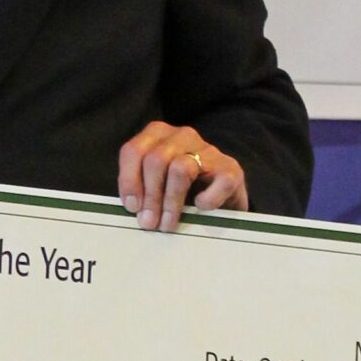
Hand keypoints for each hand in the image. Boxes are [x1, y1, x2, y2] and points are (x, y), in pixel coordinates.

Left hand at [117, 121, 247, 230]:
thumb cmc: (180, 189)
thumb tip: (134, 211)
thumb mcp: (154, 185)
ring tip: (167, 224)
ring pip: (180, 168)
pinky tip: (201, 208)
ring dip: (171, 201)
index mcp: (157, 135)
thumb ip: (140, 190)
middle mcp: (182, 136)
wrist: (220, 194)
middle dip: (150, 195)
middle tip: (149, 222)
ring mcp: (208, 150)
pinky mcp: (231, 168)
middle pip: (156, 160)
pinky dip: (208, 199)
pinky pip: (218, 182)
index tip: (132, 207)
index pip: (134, 150)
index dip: (129, 180)